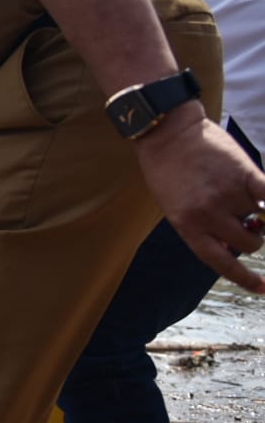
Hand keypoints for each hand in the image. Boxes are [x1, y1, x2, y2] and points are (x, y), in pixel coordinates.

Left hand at [134, 108, 264, 291]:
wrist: (168, 134)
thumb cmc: (169, 172)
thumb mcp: (176, 209)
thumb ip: (203, 230)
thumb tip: (234, 249)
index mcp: (187, 227)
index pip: (221, 262)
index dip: (244, 279)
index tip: (262, 289)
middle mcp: (208, 215)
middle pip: (249, 244)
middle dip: (251, 237)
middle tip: (245, 221)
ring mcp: (228, 195)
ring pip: (263, 221)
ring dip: (259, 214)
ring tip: (239, 195)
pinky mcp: (246, 174)